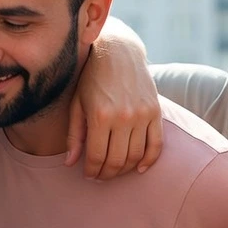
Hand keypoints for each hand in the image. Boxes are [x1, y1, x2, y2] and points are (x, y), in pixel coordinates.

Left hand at [67, 33, 162, 179]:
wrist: (118, 52)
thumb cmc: (92, 78)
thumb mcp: (77, 104)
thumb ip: (75, 135)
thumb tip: (70, 164)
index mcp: (100, 116)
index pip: (96, 156)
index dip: (92, 170)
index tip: (88, 175)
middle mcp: (123, 117)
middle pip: (117, 160)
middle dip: (107, 174)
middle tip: (100, 176)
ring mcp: (142, 115)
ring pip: (136, 156)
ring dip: (125, 170)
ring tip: (115, 170)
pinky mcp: (156, 112)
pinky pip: (156, 144)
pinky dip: (149, 160)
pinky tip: (139, 168)